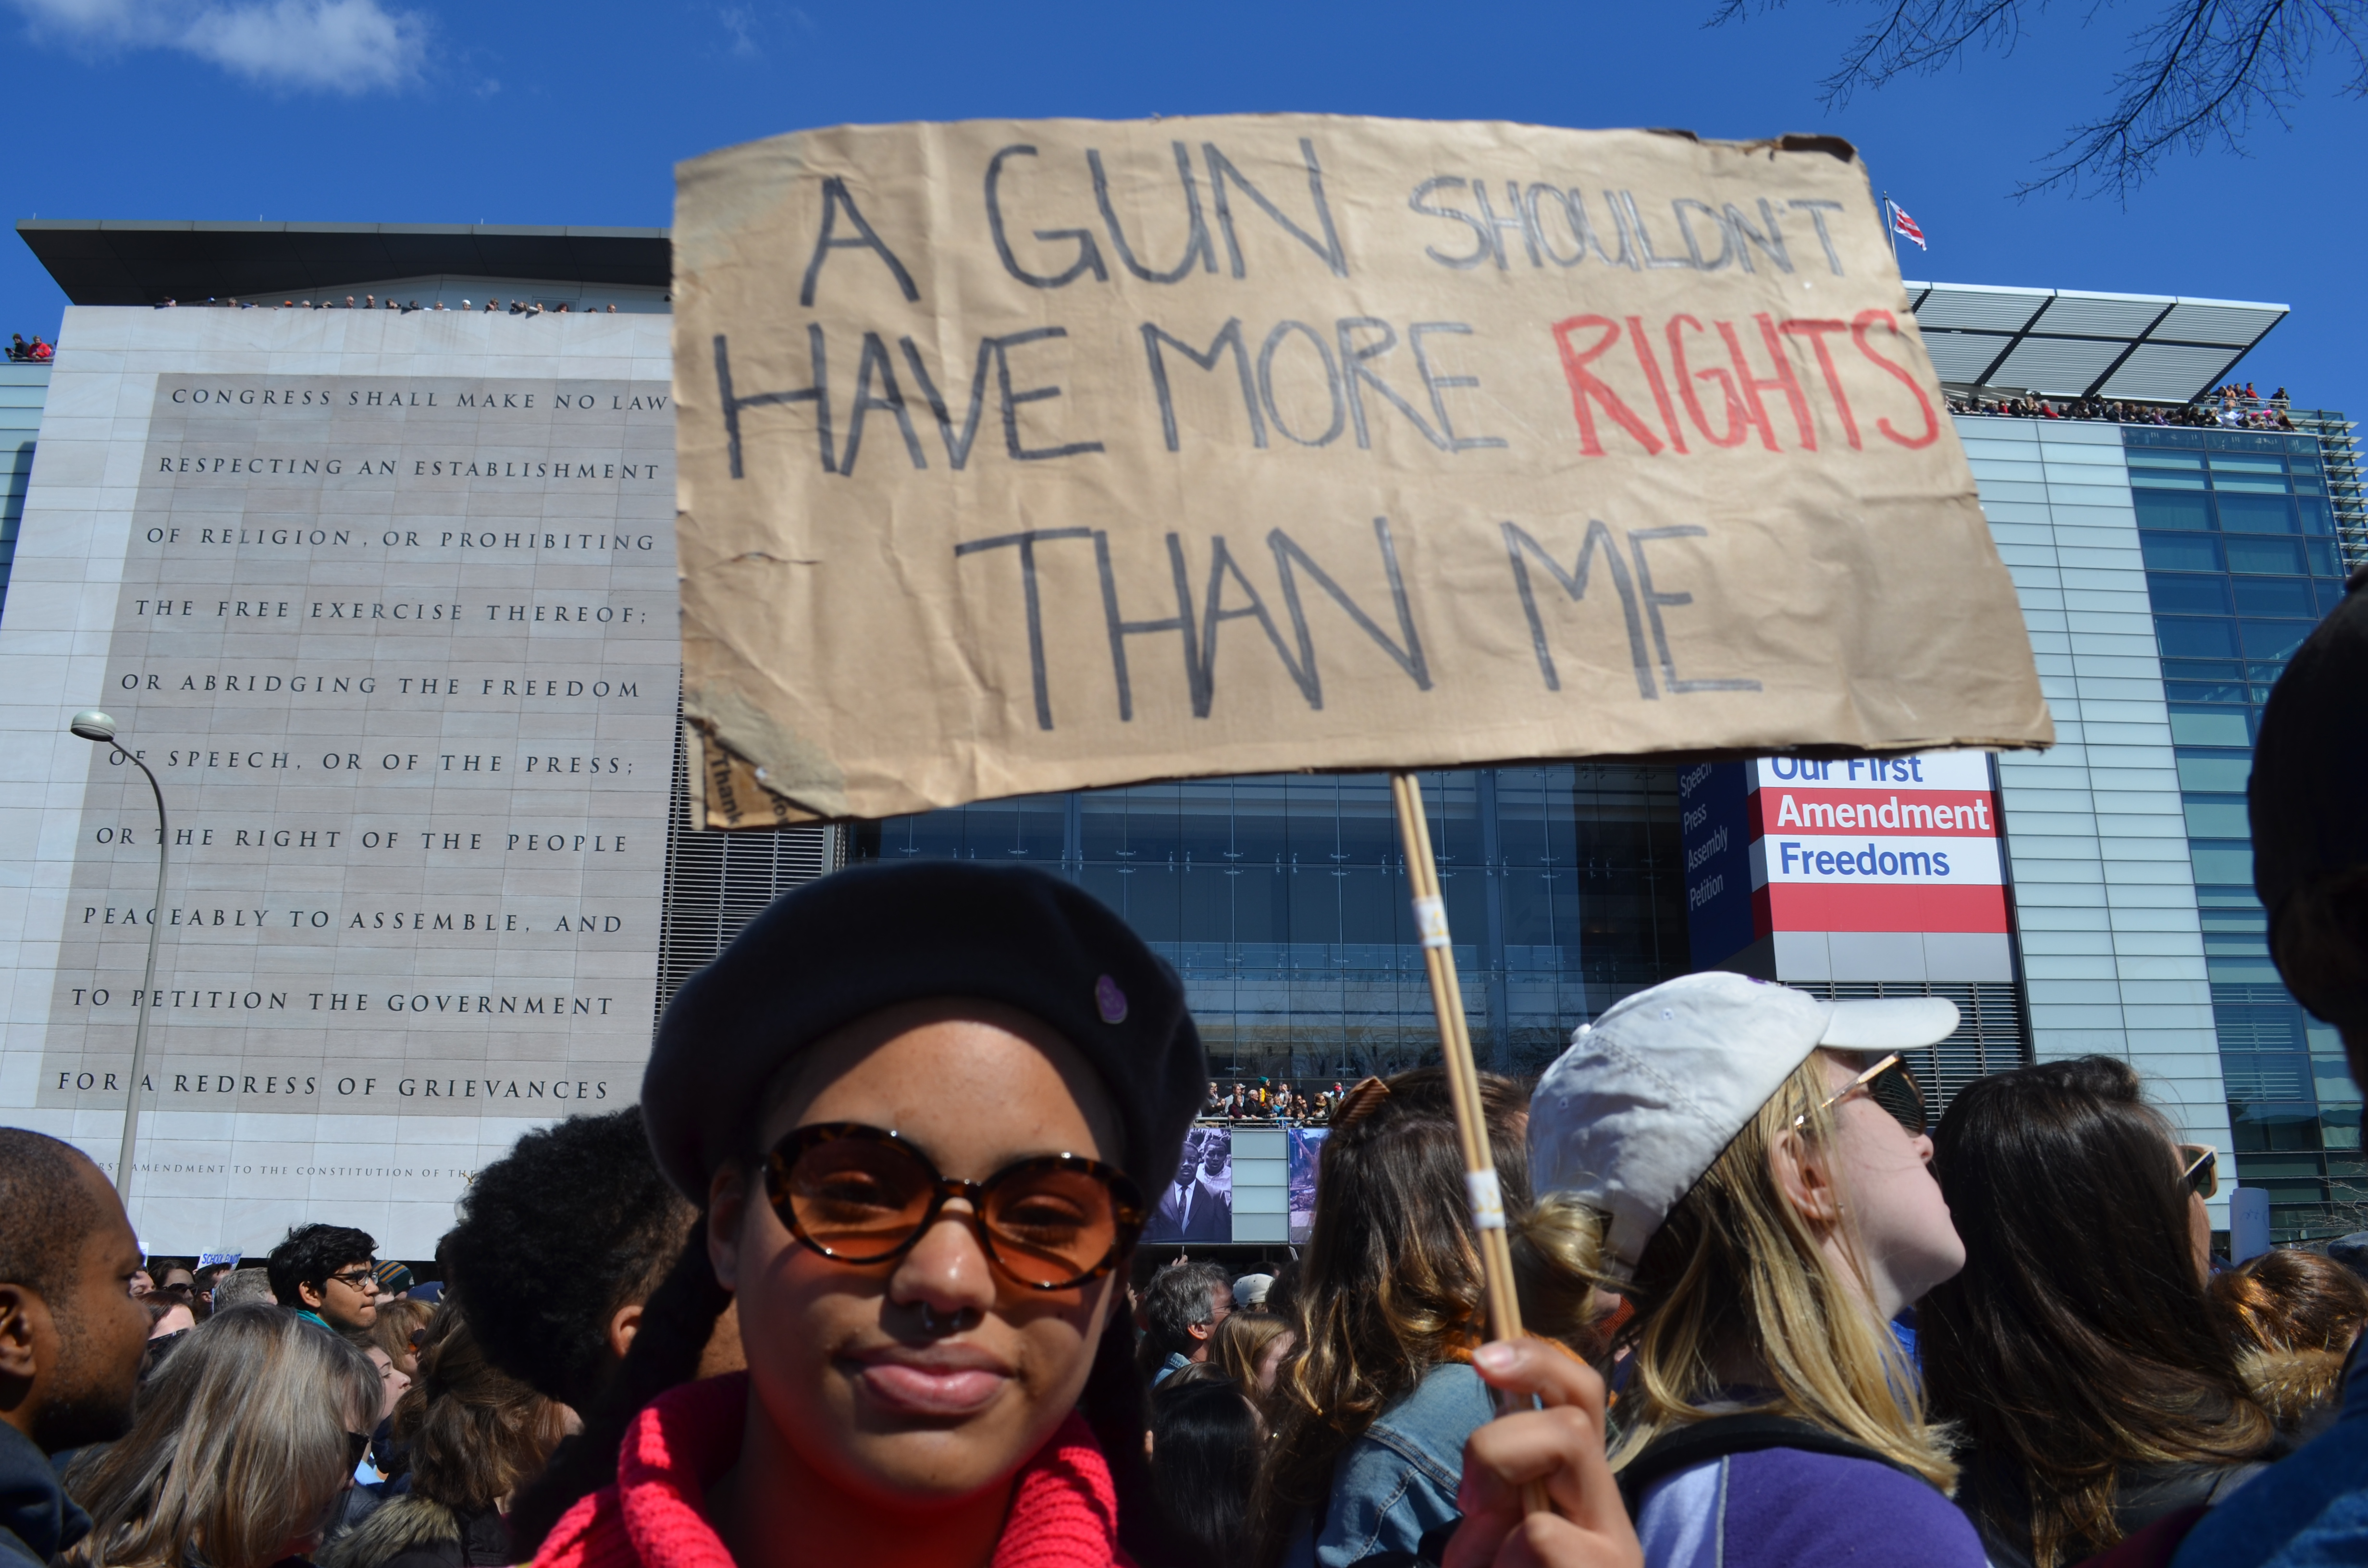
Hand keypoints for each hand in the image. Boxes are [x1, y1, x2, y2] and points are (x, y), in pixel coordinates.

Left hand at [1442, 1338, 1642, 1567]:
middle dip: (1498, 1446)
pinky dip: (1501, 1563)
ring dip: (1499, 1518)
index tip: (1481, 1359)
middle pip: (1573, 1424)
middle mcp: (1607, 1510)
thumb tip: (1484, 1465)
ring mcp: (1617, 1543)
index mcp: (1577, 1487)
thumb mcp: (1489, 1536)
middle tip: (1468, 1502)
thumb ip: (1494, 1490)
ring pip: (1560, 1469)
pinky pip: (1539, 1534)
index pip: (1580, 1395)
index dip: (1536, 1360)